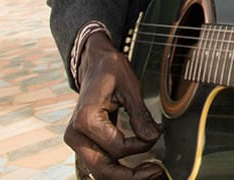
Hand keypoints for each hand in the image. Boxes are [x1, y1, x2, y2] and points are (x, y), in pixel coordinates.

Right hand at [64, 32, 163, 179]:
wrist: (94, 64)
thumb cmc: (111, 71)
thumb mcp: (130, 87)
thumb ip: (140, 115)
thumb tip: (152, 136)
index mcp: (86, 119)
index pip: (117, 147)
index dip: (141, 145)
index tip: (157, 134)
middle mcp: (76, 134)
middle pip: (102, 169)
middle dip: (130, 176)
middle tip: (156, 174)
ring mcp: (77, 141)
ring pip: (99, 171)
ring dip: (124, 176)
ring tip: (150, 173)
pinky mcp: (83, 144)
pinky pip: (100, 163)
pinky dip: (118, 169)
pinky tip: (137, 168)